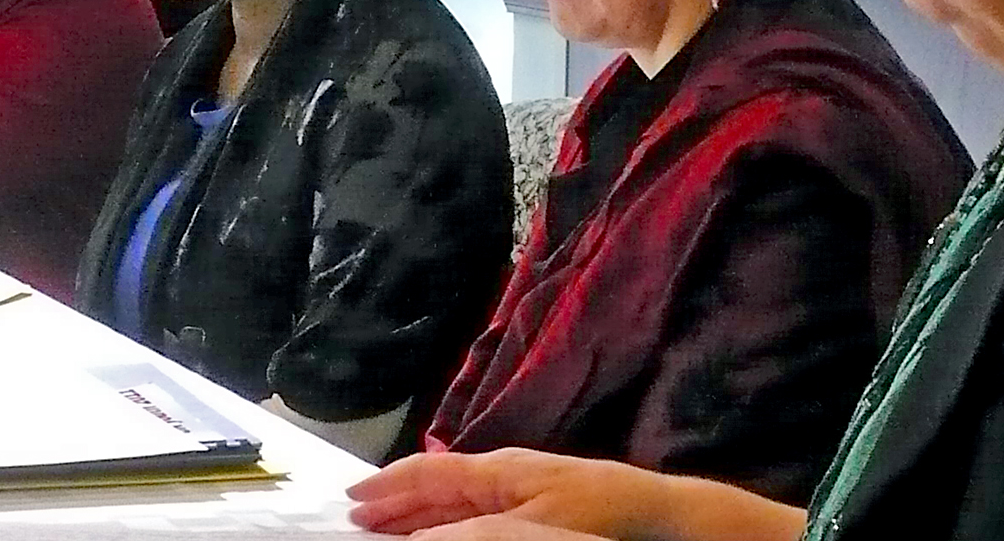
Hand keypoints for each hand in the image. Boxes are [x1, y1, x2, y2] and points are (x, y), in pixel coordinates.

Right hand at [347, 450, 662, 537]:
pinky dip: (444, 522)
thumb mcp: (532, 526)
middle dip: (393, 502)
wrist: (651, 510)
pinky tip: (436, 534)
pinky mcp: (530, 504)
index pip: (428, 472)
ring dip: (415, 515)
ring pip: (450, 500)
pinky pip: (472, 511)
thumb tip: (420, 537)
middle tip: (355, 519)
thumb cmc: (596, 509)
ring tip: (384, 530)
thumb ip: (473, 530)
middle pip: (433, 486)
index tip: (352, 497)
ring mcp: (514, 487)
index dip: (388, 485)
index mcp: (495, 469)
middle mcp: (499, 472)